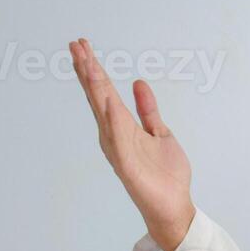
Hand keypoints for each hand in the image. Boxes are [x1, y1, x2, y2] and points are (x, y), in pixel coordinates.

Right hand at [71, 38, 195, 250]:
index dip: (94, 69)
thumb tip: (138, 83)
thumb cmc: (164, 174)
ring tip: (87, 63)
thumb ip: (148, 110)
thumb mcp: (160, 133)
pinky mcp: (127, 165)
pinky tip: (108, 100)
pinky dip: (113, 120)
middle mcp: (115, 136)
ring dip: (95, 88)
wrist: (173, 205)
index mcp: (122, 126)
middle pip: (98, 97)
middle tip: (75, 44)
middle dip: (88, 71)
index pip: (105, 92)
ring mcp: (119, 150)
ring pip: (104, 113)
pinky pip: (119, 139)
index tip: (83, 45)